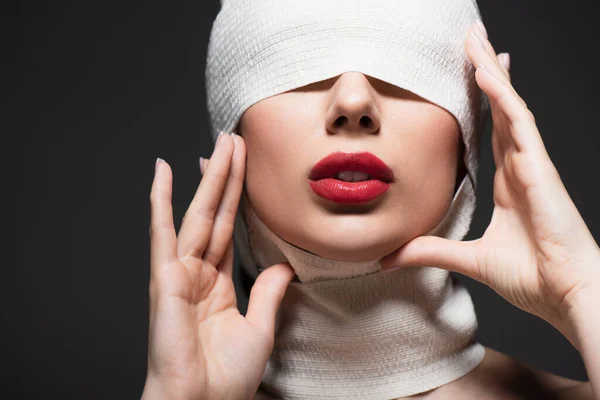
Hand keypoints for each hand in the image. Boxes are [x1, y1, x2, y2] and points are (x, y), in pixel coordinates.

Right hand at [142, 132, 294, 399]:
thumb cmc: (224, 377)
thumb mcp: (259, 328)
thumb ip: (270, 293)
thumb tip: (284, 267)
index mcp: (216, 283)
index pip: (229, 228)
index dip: (236, 197)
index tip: (239, 167)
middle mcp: (196, 272)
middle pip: (216, 213)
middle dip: (226, 176)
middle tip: (234, 139)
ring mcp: (179, 272)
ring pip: (198, 214)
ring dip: (210, 177)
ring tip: (220, 143)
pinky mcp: (165, 278)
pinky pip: (163, 233)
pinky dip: (159, 201)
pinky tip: (161, 171)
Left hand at [381, 22, 599, 340]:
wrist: (564, 296)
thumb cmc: (532, 278)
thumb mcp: (468, 259)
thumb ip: (429, 251)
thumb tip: (388, 256)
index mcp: (507, 182)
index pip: (490, 128)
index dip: (479, 100)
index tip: (467, 74)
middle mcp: (520, 165)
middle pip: (499, 106)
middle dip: (484, 70)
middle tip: (471, 38)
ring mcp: (532, 163)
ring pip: (508, 105)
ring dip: (490, 70)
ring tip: (475, 39)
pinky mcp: (541, 168)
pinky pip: (520, 122)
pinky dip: (503, 96)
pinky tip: (486, 72)